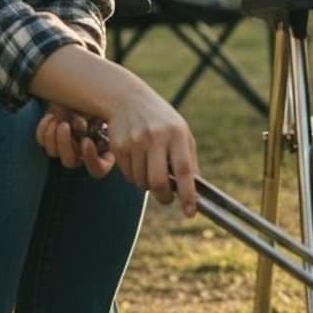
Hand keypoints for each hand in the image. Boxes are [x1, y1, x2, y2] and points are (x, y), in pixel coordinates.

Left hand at [36, 104, 114, 179]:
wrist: (77, 89)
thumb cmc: (93, 99)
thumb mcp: (99, 109)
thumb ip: (96, 119)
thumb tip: (81, 130)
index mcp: (101, 149)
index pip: (98, 169)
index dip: (91, 160)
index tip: (86, 141)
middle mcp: (82, 152)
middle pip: (70, 163)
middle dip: (64, 144)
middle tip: (64, 125)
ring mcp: (64, 147)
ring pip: (53, 153)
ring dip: (52, 135)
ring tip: (56, 119)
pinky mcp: (50, 139)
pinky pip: (42, 142)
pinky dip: (44, 129)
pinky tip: (50, 117)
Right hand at [103, 87, 199, 215]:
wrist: (128, 100)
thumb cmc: (162, 121)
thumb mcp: (181, 133)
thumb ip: (188, 159)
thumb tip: (193, 191)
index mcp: (176, 133)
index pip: (184, 169)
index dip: (188, 194)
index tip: (190, 212)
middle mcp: (155, 137)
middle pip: (158, 182)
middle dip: (164, 197)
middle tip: (166, 199)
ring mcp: (135, 141)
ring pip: (141, 182)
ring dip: (147, 186)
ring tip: (151, 171)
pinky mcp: (118, 146)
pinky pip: (128, 176)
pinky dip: (135, 177)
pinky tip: (138, 162)